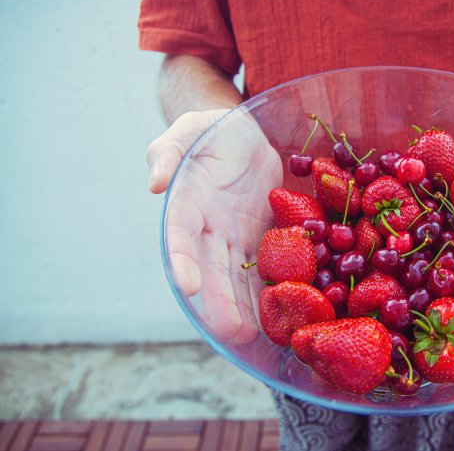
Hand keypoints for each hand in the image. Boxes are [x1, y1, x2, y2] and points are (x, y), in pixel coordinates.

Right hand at [146, 109, 282, 343]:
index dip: (183, 260)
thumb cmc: (210, 131)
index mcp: (187, 204)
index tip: (188, 287)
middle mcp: (210, 228)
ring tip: (258, 335)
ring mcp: (237, 236)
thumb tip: (154, 183)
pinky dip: (274, 286)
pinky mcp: (264, 235)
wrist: (242, 136)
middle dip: (221, 300)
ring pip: (240, 274)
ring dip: (247, 304)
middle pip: (213, 268)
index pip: (181, 235)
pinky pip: (269, 263)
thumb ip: (167, 152)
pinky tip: (286, 311)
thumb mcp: (188, 131)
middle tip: (232, 331)